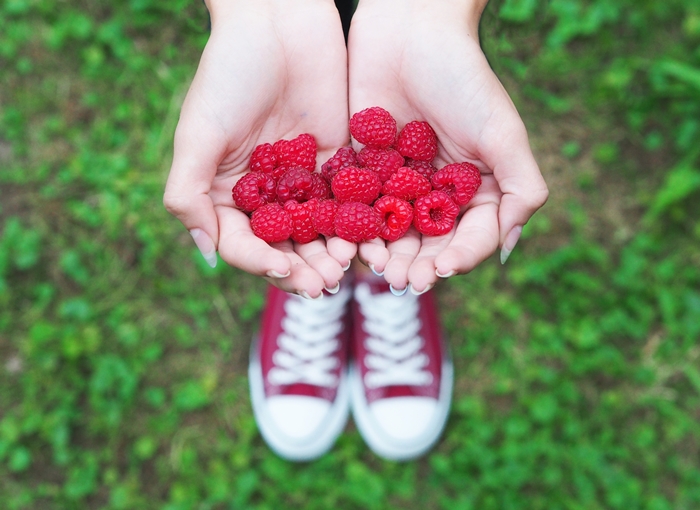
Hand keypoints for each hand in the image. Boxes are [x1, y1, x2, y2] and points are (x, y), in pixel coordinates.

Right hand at [164, 0, 355, 297]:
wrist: (277, 20)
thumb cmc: (228, 73)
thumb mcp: (197, 134)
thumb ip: (190, 195)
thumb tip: (206, 256)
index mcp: (226, 191)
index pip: (243, 243)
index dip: (261, 263)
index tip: (284, 271)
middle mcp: (264, 192)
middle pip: (284, 246)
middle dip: (303, 268)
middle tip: (325, 285)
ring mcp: (301, 180)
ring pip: (318, 232)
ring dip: (331, 254)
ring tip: (346, 269)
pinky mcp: (335, 162)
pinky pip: (347, 202)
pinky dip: (356, 225)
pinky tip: (368, 241)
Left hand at [348, 0, 548, 292]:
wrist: (409, 29)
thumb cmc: (463, 77)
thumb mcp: (503, 133)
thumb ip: (521, 188)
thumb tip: (508, 247)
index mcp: (474, 187)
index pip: (468, 236)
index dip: (457, 258)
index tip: (440, 271)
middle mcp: (436, 191)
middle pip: (427, 242)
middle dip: (416, 264)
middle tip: (401, 280)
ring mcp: (398, 184)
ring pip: (390, 232)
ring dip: (384, 254)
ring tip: (374, 266)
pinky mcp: (362, 170)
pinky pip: (357, 208)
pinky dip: (353, 228)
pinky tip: (347, 243)